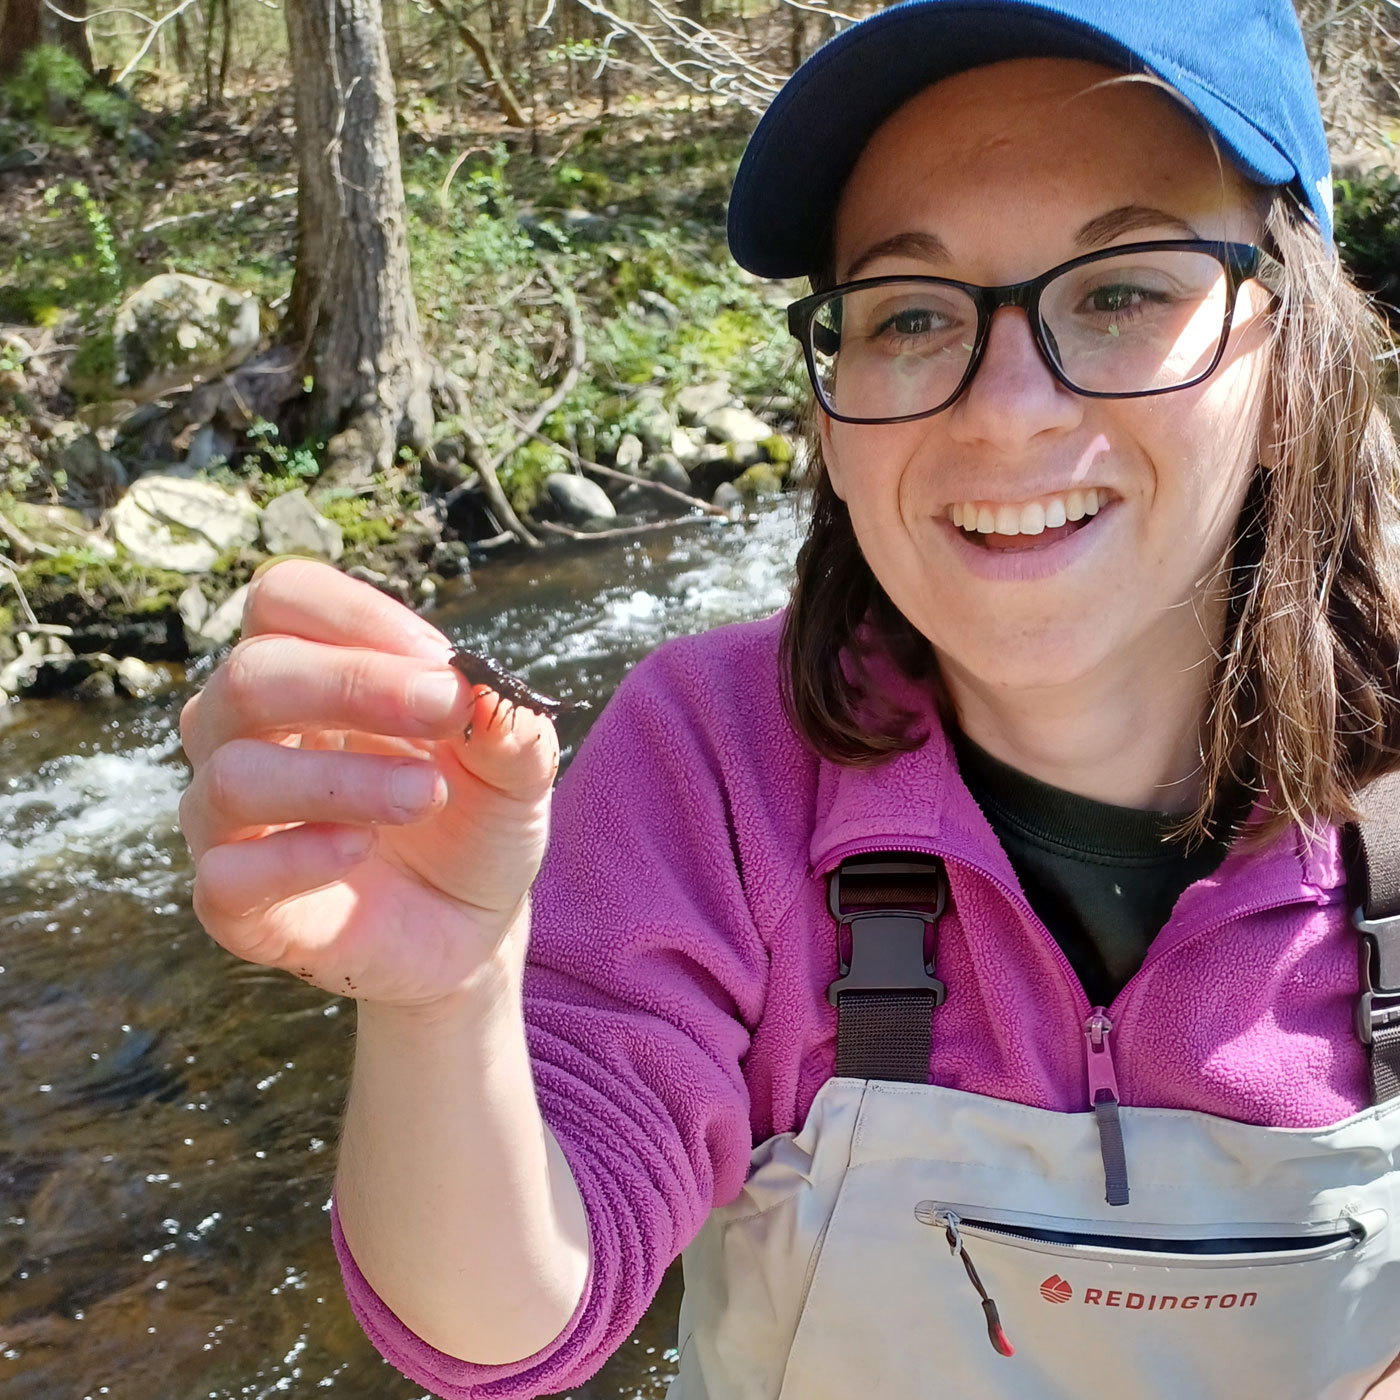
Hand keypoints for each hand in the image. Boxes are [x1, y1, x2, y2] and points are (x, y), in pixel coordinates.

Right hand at [178, 557, 559, 1008]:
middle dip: (355, 684)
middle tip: (446, 707)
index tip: (444, 663)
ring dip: (343, 778)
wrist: (470, 926)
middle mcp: (244, 733)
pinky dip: (297, 856)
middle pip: (251, 674)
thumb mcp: (515, 769)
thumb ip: (508, 725)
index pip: (284, 599)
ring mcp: (228, 817)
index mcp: (305, 671)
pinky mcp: (231, 903)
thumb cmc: (474, 821)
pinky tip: (359, 848)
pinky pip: (227, 873)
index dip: (358, 616)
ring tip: (427, 794)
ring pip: (235, 772)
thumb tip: (485, 693)